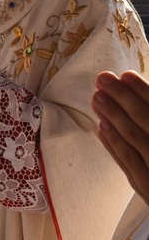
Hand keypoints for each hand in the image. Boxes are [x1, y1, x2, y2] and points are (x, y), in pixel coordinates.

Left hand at [92, 70, 148, 204]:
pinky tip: (101, 127)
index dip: (143, 92)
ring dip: (113, 117)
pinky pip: (129, 165)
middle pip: (146, 122)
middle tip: (102, 78)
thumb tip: (140, 96)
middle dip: (123, 98)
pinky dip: (114, 145)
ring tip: (96, 97)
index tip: (124, 74)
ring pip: (135, 141)